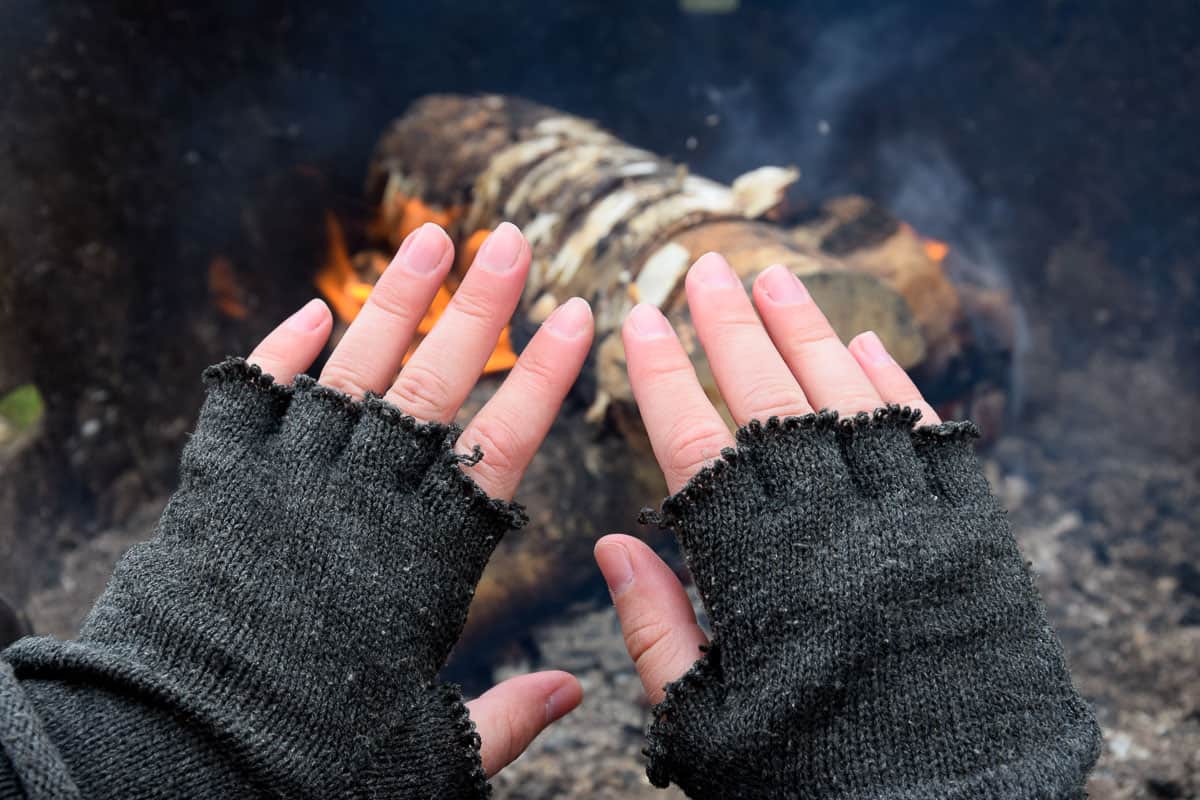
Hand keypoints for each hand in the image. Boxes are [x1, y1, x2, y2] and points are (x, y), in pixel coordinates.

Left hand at [247, 221, 591, 776]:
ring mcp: (289, 483)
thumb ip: (506, 718)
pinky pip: (251, 399)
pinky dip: (280, 352)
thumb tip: (575, 698)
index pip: (502, 446)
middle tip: (512, 240)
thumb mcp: (429, 755)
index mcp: (425, 559)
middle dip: (479, 309)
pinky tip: (312, 310)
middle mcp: (363, 503)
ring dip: (394, 303)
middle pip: (433, 386)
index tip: (578, 315)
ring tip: (432, 238)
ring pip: (353, 372)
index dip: (546, 378)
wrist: (178, 758)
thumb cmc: (309, 761)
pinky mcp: (220, 485)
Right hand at [594, 252, 939, 703]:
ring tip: (772, 277)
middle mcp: (836, 537)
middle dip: (732, 330)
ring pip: (849, 404)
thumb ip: (657, 631)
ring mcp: (910, 530)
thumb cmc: (816, 779)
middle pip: (772, 405)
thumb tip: (613, 544)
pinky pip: (931, 441)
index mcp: (763, 581)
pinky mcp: (974, 539)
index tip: (639, 319)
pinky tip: (861, 343)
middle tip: (703, 268)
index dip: (663, 379)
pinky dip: (894, 386)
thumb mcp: (710, 728)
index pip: (698, 451)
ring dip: (807, 333)